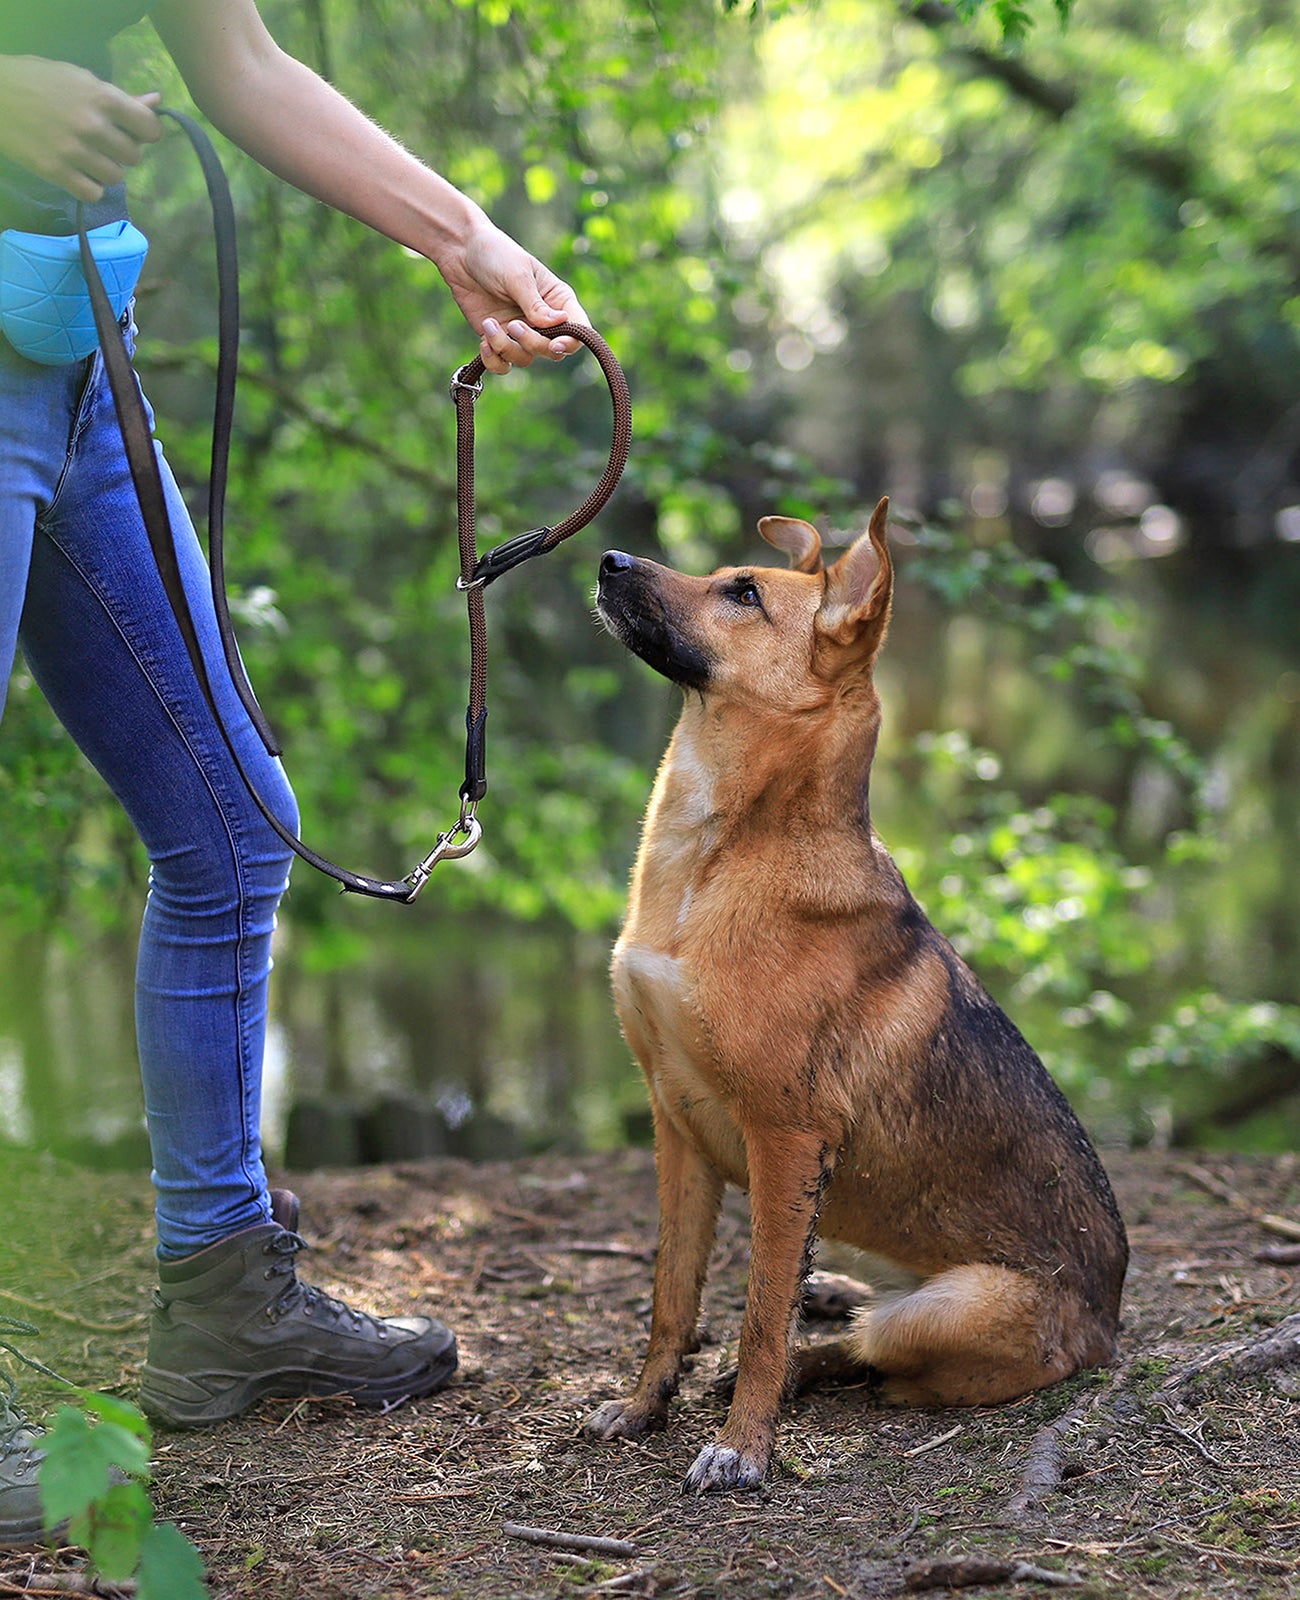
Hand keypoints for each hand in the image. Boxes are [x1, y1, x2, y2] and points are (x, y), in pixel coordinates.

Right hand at [0, 55, 161, 201]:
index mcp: (101, 96)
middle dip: (122, 150)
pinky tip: (79, 173)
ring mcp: (74, 151)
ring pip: (116, 177)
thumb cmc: (37, 81)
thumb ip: (120, 96)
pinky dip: (90, 187)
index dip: (146, 132)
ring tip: (88, 156)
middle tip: (103, 142)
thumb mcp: (79, 78)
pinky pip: (93, 193)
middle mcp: (92, 125)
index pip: (149, 127)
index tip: (135, 132)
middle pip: (133, 156)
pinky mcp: (55, 172)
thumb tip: (157, 102)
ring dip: (106, 169)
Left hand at [439, 213, 589, 374]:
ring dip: (507, 348)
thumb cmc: (495, 254)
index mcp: (557, 300)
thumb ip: (536, 304)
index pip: (578, 329)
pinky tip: (484, 341)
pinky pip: (503, 364)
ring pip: (525, 358)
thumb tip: (561, 322)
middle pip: (551, 350)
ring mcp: (520, 331)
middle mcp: (543, 320)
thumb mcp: (518, 275)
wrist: (461, 251)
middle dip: (533, 343)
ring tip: (489, 325)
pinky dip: (494, 360)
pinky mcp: (498, 339)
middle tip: (514, 326)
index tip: (555, 344)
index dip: (571, 342)